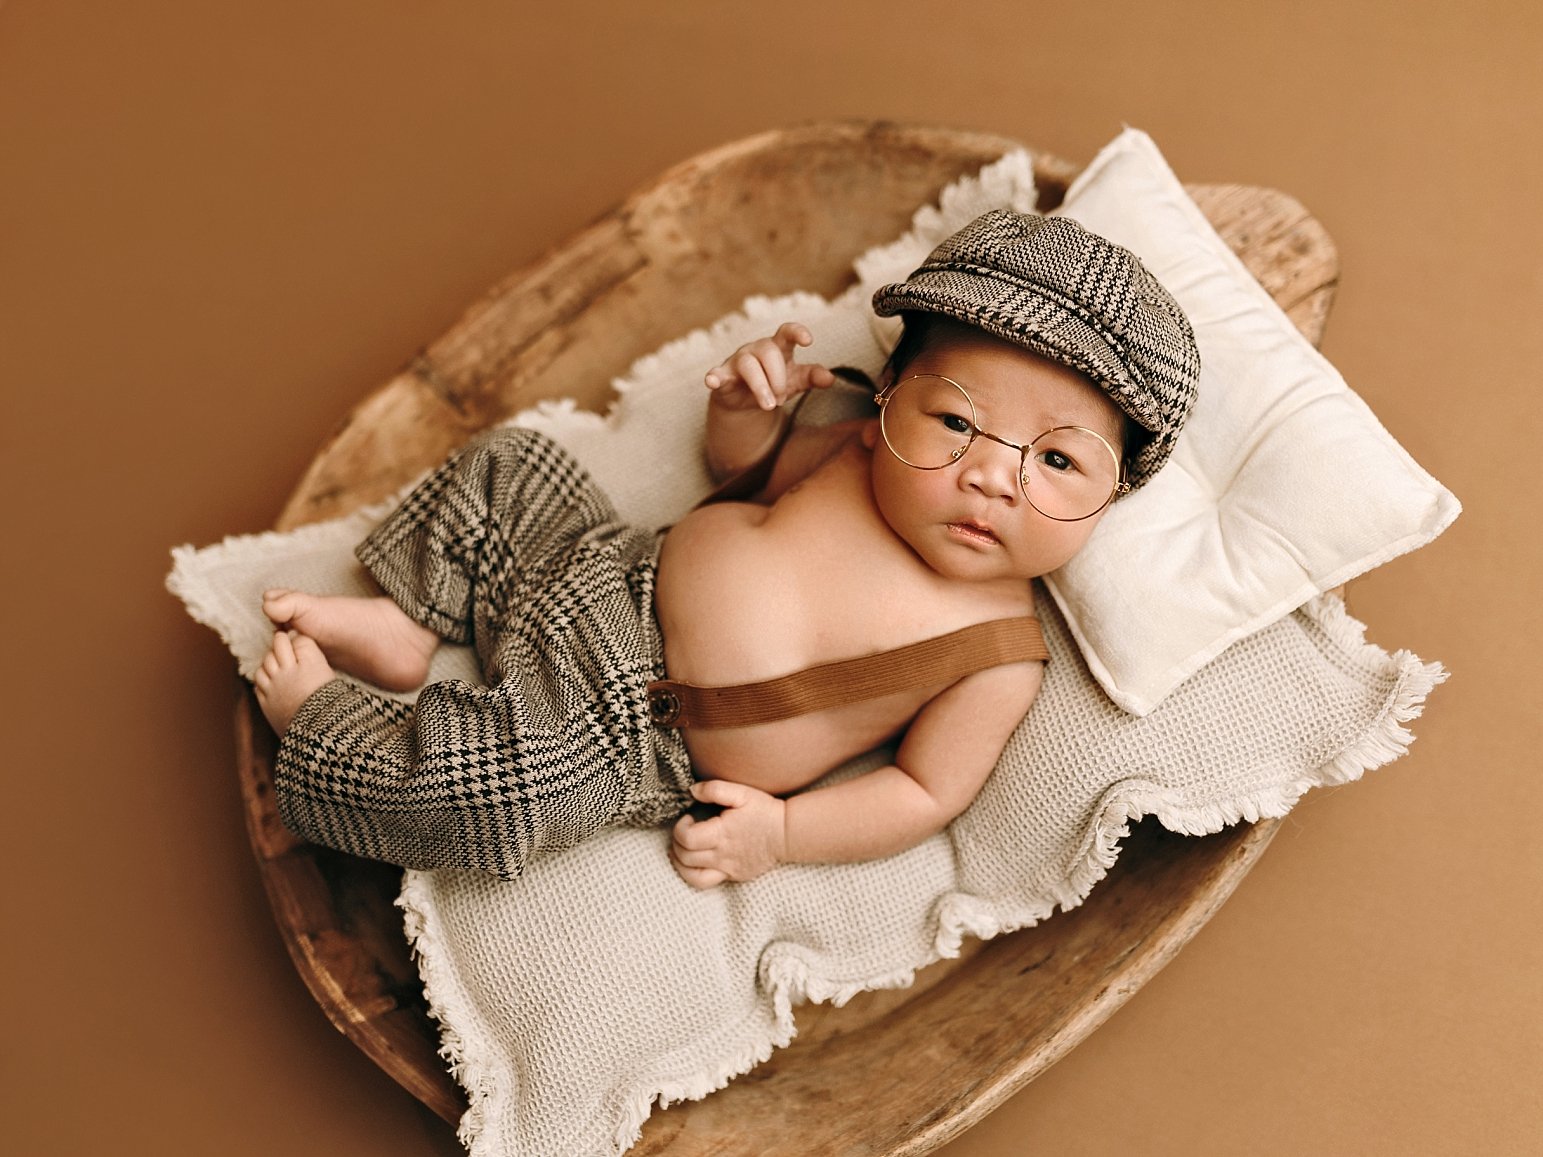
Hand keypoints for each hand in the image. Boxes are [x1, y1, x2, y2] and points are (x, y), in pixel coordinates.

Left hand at [669, 780, 787, 888]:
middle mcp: (722, 856)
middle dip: (677, 842)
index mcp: (722, 834)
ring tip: (683, 849)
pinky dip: (693, 874)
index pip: (686, 839)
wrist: (787, 834)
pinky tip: (695, 862)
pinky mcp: (733, 876)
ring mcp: (727, 869)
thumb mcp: (742, 792)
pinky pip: (705, 882)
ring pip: (691, 875)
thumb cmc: (764, 811)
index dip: (680, 827)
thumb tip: (692, 791)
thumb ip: (714, 789)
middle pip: (685, 857)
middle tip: (686, 830)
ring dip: (680, 862)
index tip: (689, 817)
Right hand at [704, 321, 834, 411]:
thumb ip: (812, 377)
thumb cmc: (774, 383)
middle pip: (768, 352)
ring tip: (769, 405)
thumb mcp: (796, 381)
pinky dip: (714, 377)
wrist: (747, 402)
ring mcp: (738, 361)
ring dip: (760, 386)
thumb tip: (830, 378)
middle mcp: (757, 350)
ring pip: (748, 365)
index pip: (786, 332)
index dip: (797, 332)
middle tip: (782, 399)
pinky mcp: (722, 376)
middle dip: (778, 377)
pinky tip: (712, 381)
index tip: (808, 341)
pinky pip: (717, 373)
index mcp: (778, 347)